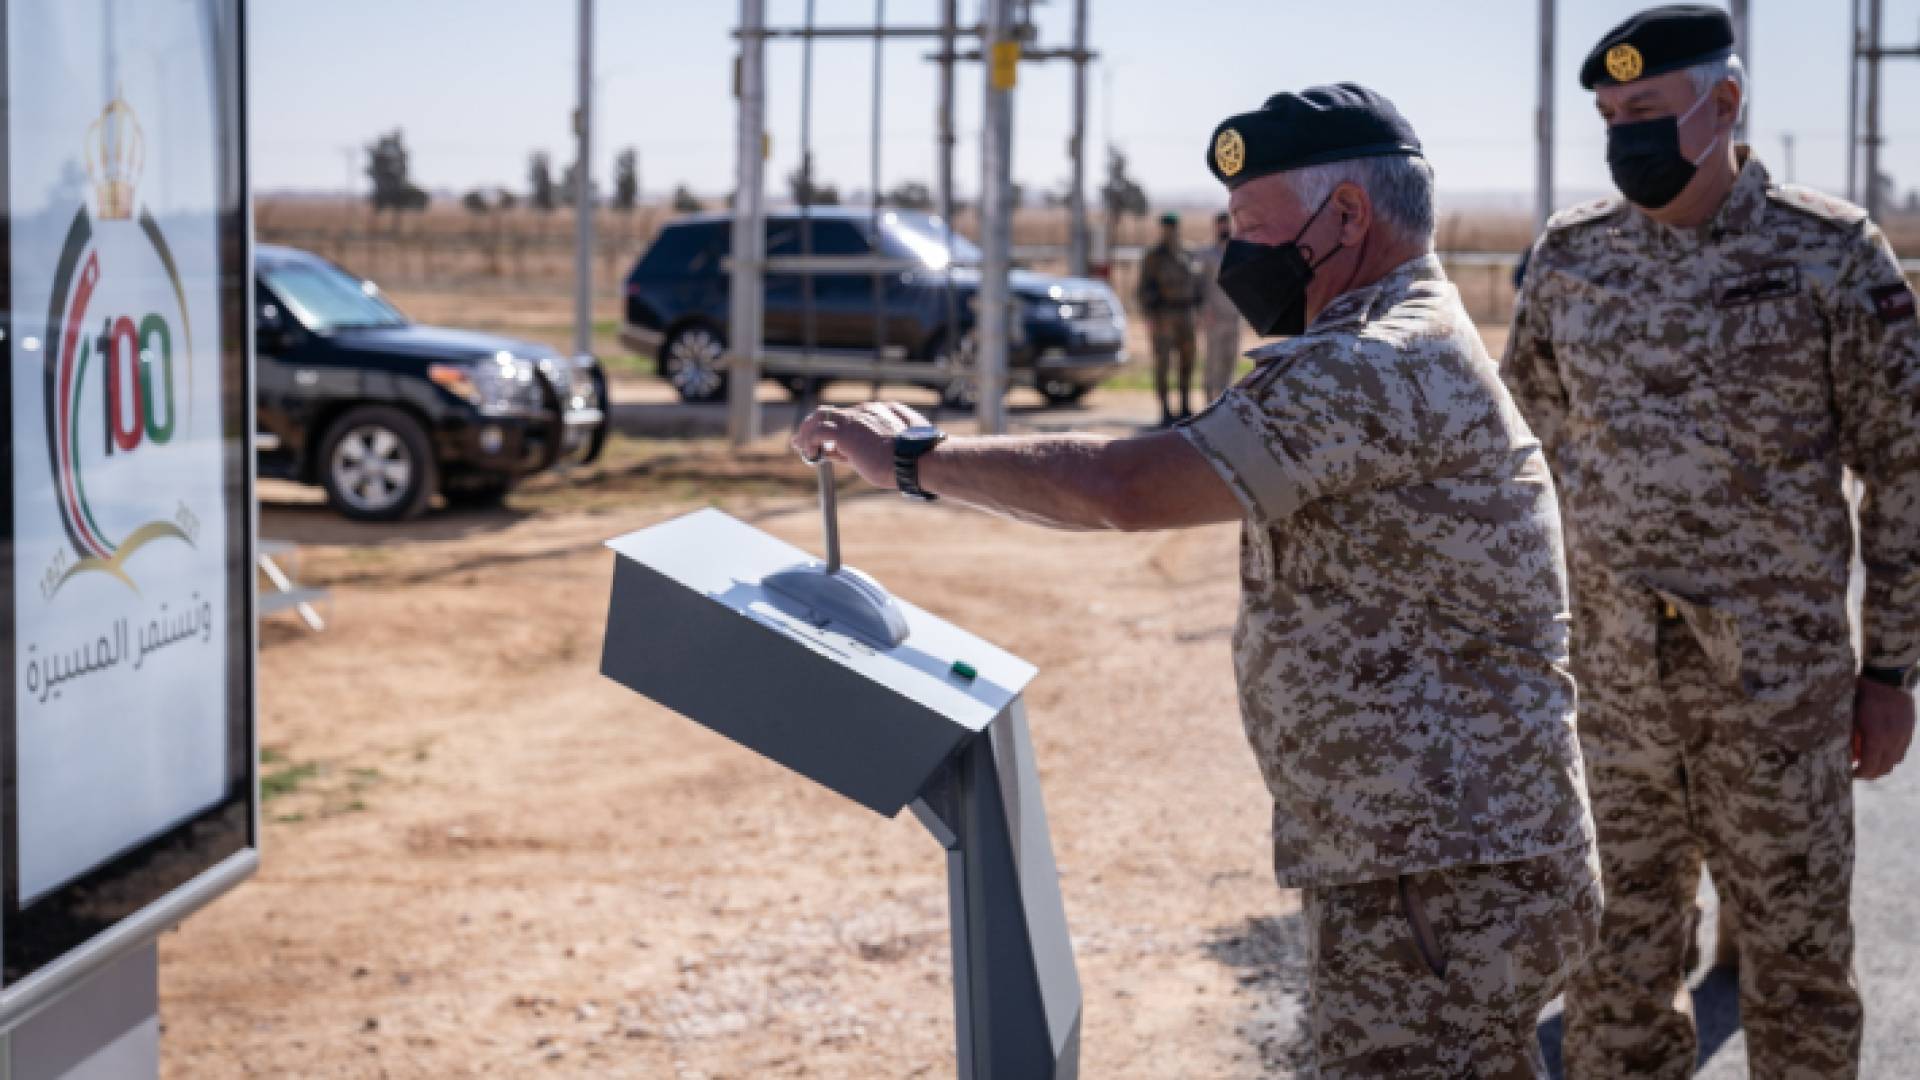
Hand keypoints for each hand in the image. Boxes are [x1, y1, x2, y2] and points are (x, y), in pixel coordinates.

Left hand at [790, 401, 932, 490]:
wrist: (917, 460)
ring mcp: (856, 419)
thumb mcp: (896, 449)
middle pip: (834, 413)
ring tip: (800, 444)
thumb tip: (853, 453)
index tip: (832, 447)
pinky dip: (810, 441)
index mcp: (883, 411)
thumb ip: (879, 445)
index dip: (839, 431)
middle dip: (818, 425)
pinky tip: (808, 453)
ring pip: (822, 417)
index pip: (852, 417)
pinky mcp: (845, 431)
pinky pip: (818, 432)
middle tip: (806, 439)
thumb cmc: (914, 460)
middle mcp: (868, 411)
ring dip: (809, 431)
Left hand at [1852, 676, 1914, 779]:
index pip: (1869, 767)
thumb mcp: (1849, 714)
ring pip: (1895, 761)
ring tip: (1867, 763)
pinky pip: (1901, 751)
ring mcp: (1903, 735)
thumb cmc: (1862, 694)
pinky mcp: (1909, 730)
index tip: (1849, 774)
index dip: (1859, 774)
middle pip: (1883, 768)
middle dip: (1869, 774)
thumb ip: (1847, 735)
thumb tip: (1841, 752)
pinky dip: (1891, 756)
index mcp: (1876, 737)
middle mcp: (1893, 740)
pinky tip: (1880, 751)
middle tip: (1857, 772)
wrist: (1888, 677)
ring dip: (1881, 766)